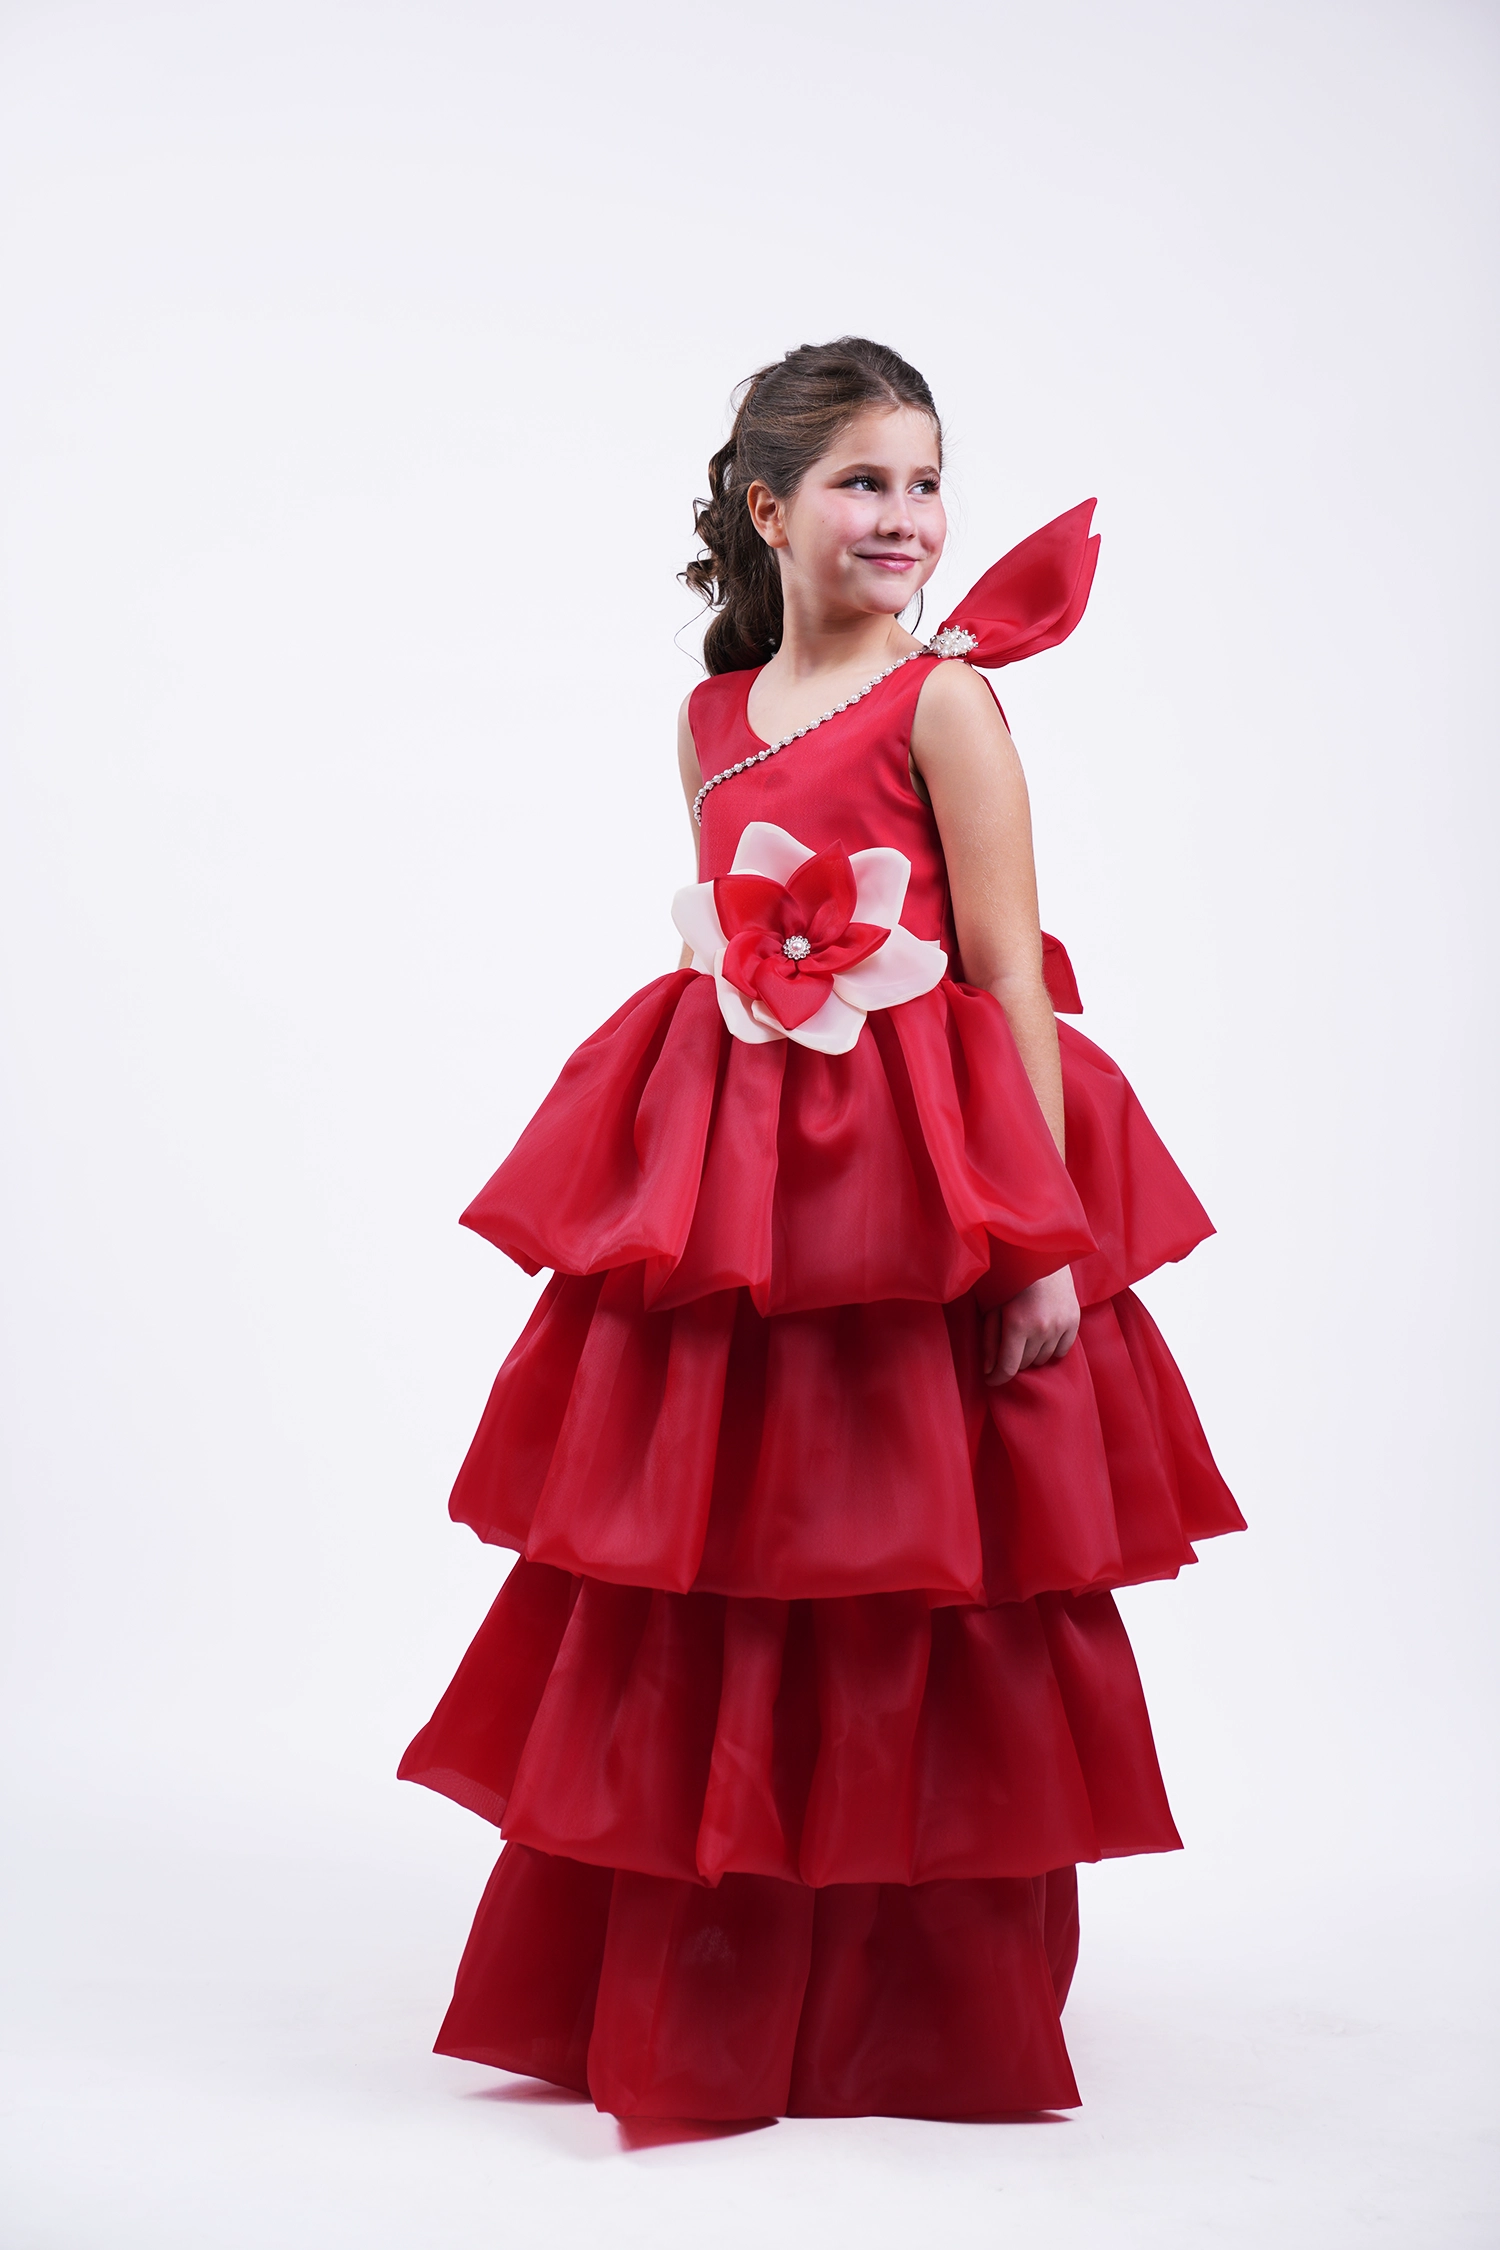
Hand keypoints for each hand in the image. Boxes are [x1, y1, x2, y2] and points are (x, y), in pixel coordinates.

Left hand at [982, 1268, 1080, 1385]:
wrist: (1041, 1253)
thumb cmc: (1009, 1278)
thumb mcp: (991, 1307)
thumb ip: (989, 1341)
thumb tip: (989, 1371)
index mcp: (1017, 1324)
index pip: (1008, 1368)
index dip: (996, 1378)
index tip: (990, 1380)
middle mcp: (1042, 1328)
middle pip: (1025, 1364)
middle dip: (1012, 1361)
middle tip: (1005, 1347)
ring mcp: (1061, 1325)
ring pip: (1043, 1359)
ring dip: (1031, 1355)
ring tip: (1023, 1338)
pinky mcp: (1074, 1321)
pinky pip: (1061, 1351)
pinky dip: (1050, 1350)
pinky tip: (1041, 1337)